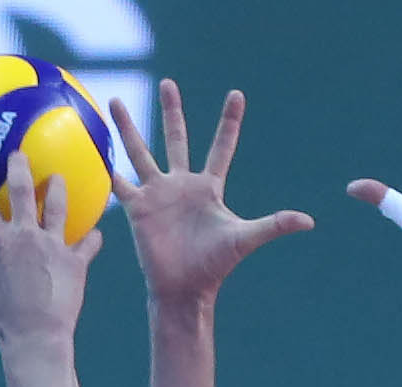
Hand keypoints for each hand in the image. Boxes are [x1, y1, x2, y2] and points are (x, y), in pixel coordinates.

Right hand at [0, 153, 102, 351]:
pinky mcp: (76, 261)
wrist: (38, 337)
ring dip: (58, 188)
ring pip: (58, 206)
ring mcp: (53, 246)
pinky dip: (93, 237)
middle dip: (20, 167)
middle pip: (21, 190)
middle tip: (20, 154)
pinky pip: (88, 243)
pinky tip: (97, 232)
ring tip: (59, 177)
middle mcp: (26, 237)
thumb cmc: (4, 320)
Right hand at [110, 80, 313, 308]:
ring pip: (140, 151)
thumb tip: (310, 221)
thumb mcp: (245, 238)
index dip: (229, 122)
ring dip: (127, 127)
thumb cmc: (216, 265)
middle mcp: (182, 184)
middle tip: (168, 83)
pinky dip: (105, 166)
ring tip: (113, 101)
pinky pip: (118, 182)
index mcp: (209, 187)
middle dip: (173, 111)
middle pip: (176, 139)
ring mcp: (157, 193)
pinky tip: (92, 145)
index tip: (236, 94)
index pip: (221, 147)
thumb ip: (274, 225)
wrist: (185, 289)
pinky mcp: (137, 208)